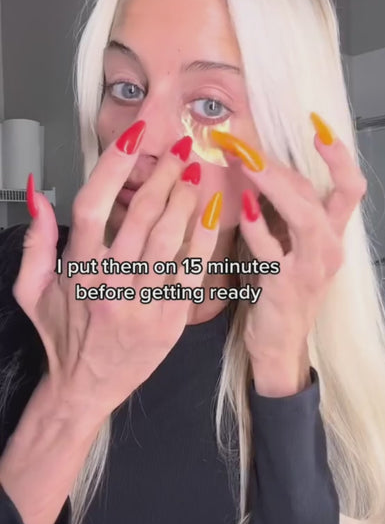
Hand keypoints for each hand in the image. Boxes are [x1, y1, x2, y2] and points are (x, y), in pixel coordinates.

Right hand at [14, 123, 220, 417]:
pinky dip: (204, 238)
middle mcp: (110, 284)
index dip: (114, 167)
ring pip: (168, 239)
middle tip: (179, 148)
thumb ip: (35, 242)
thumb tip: (38, 193)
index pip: (93, 207)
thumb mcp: (31, 290)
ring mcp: (143, 302)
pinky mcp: (170, 318)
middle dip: (162, 175)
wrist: (87, 386)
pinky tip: (213, 210)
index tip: (134, 136)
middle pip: (139, 216)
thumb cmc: (62, 334)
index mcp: (77, 271)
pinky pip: (191, 271)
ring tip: (195, 171)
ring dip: (184, 199)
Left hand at [211, 115, 366, 393]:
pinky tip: (243, 206)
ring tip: (247, 162)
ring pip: (304, 217)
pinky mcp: (286, 288)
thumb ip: (281, 214)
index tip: (318, 127)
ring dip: (274, 185)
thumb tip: (257, 170)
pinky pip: (273, 251)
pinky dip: (258, 226)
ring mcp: (310, 270)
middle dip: (280, 166)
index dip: (339, 157)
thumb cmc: (280, 291)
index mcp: (331, 236)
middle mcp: (328, 250)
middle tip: (245, 144)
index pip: (348, 189)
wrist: (279, 346)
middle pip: (317, 195)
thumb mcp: (289, 248)